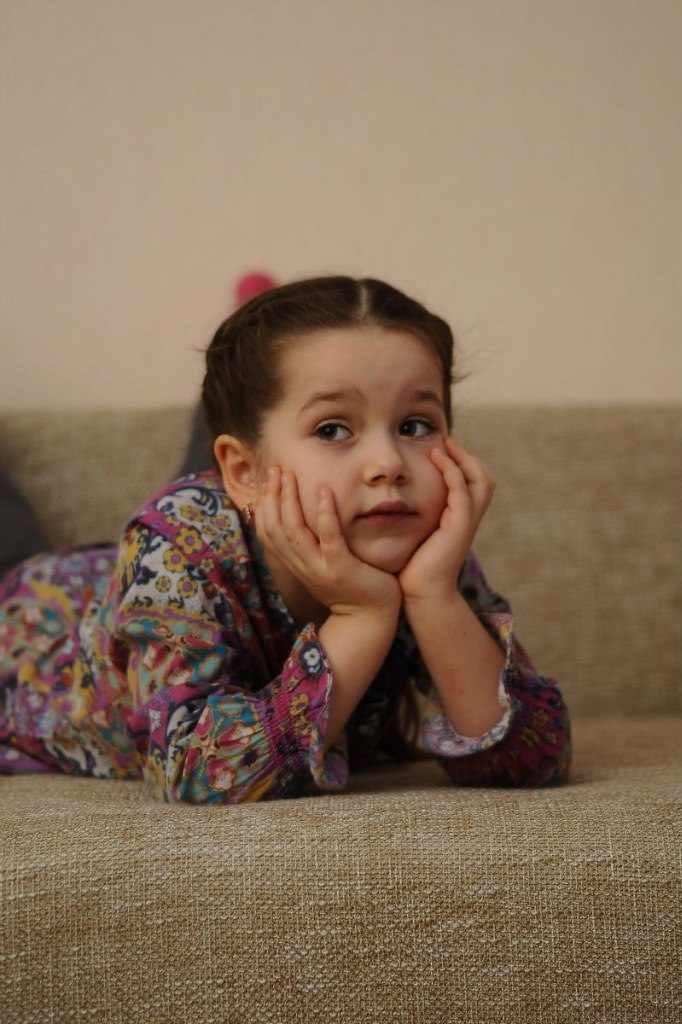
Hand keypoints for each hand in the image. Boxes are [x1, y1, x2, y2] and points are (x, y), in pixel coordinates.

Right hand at [255, 467, 401, 617]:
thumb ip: (310, 544)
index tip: (267, 480)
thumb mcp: (321, 564)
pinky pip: (328, 538)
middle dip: (273, 496)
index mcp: (295, 563)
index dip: (263, 505)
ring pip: (294, 530)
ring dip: (290, 499)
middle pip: (275, 527)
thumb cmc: (350, 586)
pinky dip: (324, 514)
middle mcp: (301, 565)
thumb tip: (301, 517)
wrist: (369, 619)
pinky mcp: (341, 568)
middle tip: (276, 469)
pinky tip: (325, 492)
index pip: (267, 532)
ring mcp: (319, 567)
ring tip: (291, 475)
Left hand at [398, 436, 495, 601]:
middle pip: (484, 478)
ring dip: (462, 458)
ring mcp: (467, 522)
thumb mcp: (416, 536)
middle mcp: (469, 519)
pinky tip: (436, 458)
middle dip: (467, 457)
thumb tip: (394, 502)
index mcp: (461, 521)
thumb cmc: (414, 569)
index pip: (473, 484)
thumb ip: (416, 518)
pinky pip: (461, 489)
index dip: (462, 464)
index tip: (441, 449)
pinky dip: (452, 470)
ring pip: (479, 480)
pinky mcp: (459, 525)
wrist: (422, 594)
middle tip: (447, 441)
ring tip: (443, 445)